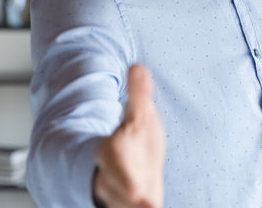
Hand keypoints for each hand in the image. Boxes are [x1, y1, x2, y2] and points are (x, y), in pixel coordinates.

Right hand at [93, 64, 165, 207]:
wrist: (127, 168)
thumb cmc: (135, 143)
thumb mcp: (138, 116)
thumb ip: (138, 95)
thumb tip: (138, 67)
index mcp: (112, 154)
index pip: (113, 162)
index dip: (124, 178)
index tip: (136, 191)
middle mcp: (114, 180)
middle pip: (120, 194)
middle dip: (134, 201)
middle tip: (148, 204)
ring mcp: (123, 200)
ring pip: (126, 206)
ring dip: (140, 207)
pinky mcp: (134, 207)